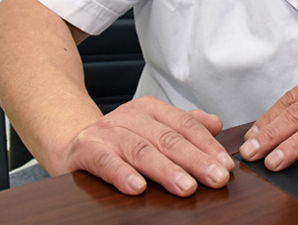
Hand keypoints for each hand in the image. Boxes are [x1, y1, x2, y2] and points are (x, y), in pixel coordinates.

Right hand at [59, 96, 234, 195]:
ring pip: (142, 150)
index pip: (185, 125)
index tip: (226, 166)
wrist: (72, 141)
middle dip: (196, 160)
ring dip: (167, 171)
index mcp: (151, 109)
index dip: (207, 146)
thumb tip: (216, 124)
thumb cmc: (121, 139)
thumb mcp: (153, 127)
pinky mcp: (87, 149)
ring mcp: (109, 132)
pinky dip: (123, 175)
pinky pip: (107, 162)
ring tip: (187, 187)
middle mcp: (131, 116)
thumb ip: (184, 125)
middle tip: (216, 179)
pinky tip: (138, 188)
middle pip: (169, 139)